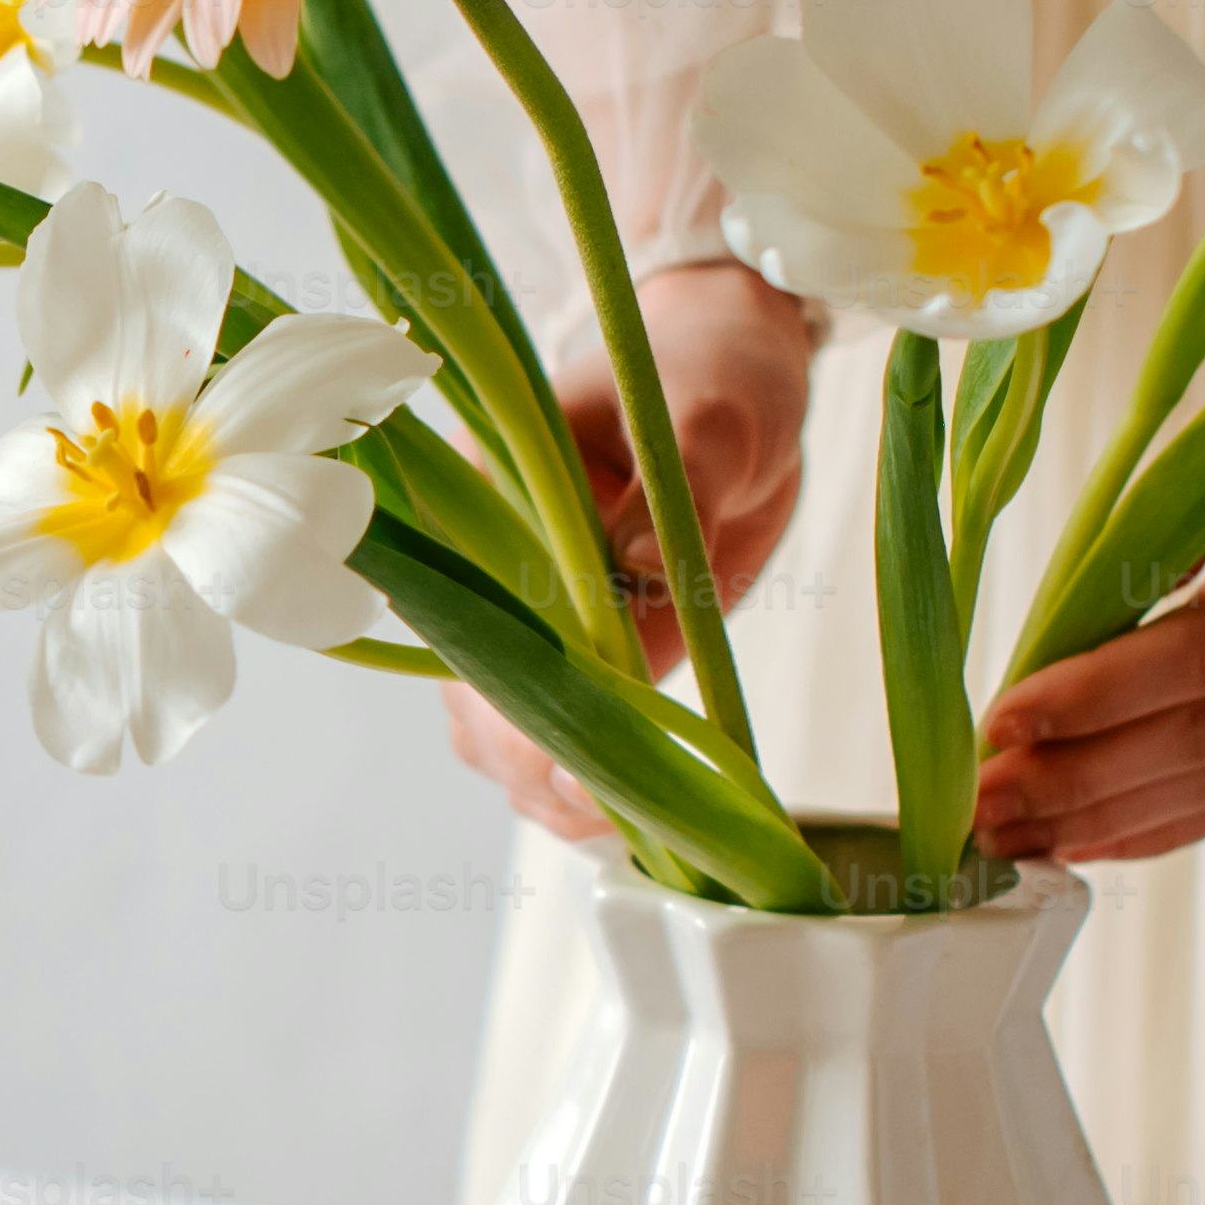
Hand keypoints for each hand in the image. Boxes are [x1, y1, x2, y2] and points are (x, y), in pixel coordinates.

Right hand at [446, 260, 815, 841]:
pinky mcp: (580, 655)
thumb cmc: (709, 373)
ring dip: (555, 799)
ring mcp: (532, 623)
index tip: (582, 771)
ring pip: (503, 743)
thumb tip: (642, 564)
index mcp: (489, 505)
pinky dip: (586, 792)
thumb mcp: (707, 410)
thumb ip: (679, 480)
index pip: (474, 627)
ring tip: (631, 831)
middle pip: (475, 707)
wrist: (730, 379)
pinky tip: (635, 823)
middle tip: (618, 820)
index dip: (517, 712)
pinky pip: (556, 741)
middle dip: (536, 776)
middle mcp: (490, 576)